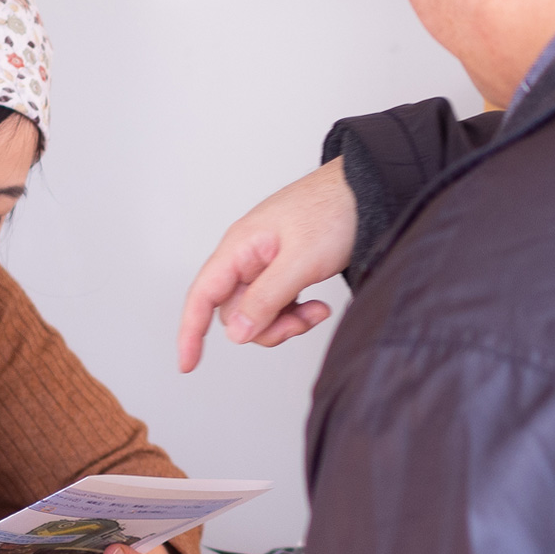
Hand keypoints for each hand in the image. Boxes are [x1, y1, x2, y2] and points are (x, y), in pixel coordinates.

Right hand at [177, 158, 357, 371]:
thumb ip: (266, 298)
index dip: (190, 331)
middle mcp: (246, 255)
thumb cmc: (334, 209)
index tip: (187, 364)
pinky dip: (296, 313)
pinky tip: (318, 306)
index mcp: (239, 247)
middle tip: (301, 322)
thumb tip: (236, 333)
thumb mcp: (300, 260)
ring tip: (317, 311)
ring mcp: (266, 263)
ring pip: (259, 312)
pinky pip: (278, 304)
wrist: (367, 188)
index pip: (202, 295)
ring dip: (286, 322)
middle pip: (235, 312)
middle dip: (266, 328)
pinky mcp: (286, 269)